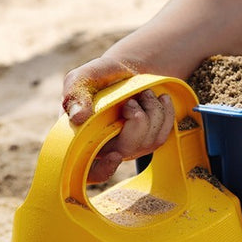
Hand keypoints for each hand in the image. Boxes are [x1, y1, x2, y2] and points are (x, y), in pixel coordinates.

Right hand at [62, 58, 175, 183]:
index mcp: (81, 139)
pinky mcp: (147, 140)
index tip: (115, 156)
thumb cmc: (99, 76)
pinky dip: (166, 114)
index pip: (88, 171)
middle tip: (132, 101)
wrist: (125, 69)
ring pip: (148, 142)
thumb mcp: (81, 79)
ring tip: (144, 94)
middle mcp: (105, 148)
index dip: (102, 171)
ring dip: (152, 112)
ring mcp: (128, 146)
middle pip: (125, 151)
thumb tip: (78, 117)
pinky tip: (161, 99)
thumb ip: (75, 94)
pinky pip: (163, 134)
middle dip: (137, 121)